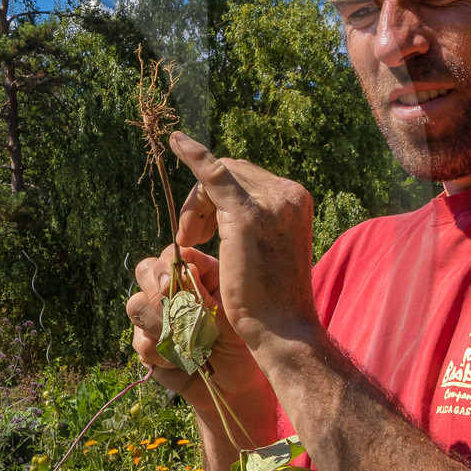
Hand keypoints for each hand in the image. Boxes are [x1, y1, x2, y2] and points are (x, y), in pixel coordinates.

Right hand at [126, 244, 267, 405]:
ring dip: (161, 328)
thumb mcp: (230, 319)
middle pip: (145, 272)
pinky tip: (181, 363)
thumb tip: (184, 268)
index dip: (166, 267)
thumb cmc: (241, 348)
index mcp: (198, 276)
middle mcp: (173, 292)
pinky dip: (162, 355)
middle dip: (157, 296)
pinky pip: (139, 342)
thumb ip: (205, 295)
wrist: (234, 388)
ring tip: (189, 346)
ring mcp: (155, 316)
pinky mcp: (146, 344)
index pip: (171, 257)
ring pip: (136, 307)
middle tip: (176, 318)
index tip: (169, 284)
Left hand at [167, 132, 319, 349]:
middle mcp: (288, 194)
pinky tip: (175, 142)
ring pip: (218, 176)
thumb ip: (253, 221)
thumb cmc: (269, 298)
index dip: (214, 197)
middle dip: (201, 199)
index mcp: (295, 198)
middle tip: (190, 237)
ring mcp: (271, 201)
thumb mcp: (264, 248)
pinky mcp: (246, 213)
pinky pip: (214, 173)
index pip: (245, 177)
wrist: (281, 327)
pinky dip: (193, 155)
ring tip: (189, 240)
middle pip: (231, 171)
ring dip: (195, 205)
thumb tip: (224, 210)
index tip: (200, 230)